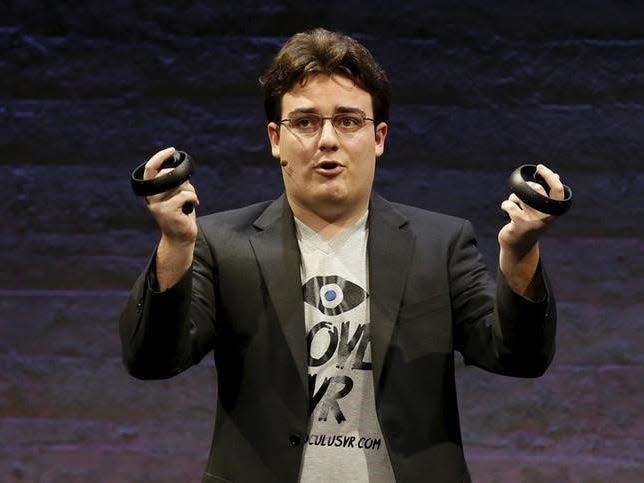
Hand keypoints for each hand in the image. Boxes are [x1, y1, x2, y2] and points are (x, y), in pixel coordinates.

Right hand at [144, 147, 199, 244]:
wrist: (180, 238)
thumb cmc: (180, 215)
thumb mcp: (175, 196)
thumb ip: (173, 183)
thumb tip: (179, 169)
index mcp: (150, 192)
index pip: (150, 169)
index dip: (160, 157)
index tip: (171, 150)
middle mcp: (150, 198)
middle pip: (170, 176)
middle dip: (184, 181)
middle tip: (188, 192)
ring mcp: (157, 205)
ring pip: (180, 185)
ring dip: (191, 191)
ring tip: (191, 201)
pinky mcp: (167, 211)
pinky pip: (185, 195)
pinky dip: (193, 198)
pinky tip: (194, 205)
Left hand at [498, 163, 565, 296]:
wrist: (519, 247)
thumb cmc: (530, 224)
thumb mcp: (542, 210)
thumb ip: (548, 194)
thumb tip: (557, 175)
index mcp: (554, 212)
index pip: (558, 189)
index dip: (550, 176)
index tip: (540, 167)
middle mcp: (547, 216)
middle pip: (534, 189)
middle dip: (524, 188)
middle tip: (519, 198)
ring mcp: (534, 221)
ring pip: (519, 196)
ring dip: (513, 199)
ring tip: (514, 209)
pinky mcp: (520, 224)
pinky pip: (509, 204)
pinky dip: (505, 205)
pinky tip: (506, 212)